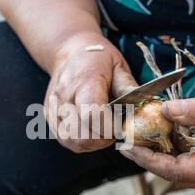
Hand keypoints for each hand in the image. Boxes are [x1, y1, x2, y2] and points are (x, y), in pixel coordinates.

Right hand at [44, 32, 137, 152]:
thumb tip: (144, 106)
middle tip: (113, 129)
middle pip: (82, 134)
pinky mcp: (49, 117)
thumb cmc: (97, 57)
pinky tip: (91, 130)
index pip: (92, 115)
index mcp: (83, 81)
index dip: (110, 128)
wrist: (69, 52)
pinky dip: (81, 141)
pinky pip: (65, 140)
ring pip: (72, 141)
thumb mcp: (117, 65)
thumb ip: (128, 87)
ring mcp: (53, 109)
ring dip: (91, 143)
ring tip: (102, 130)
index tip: (121, 126)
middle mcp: (63, 97)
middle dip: (103, 139)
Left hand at [121, 87, 194, 188]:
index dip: (149, 161)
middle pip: (175, 174)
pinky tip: (163, 138)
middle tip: (127, 143)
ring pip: (182, 171)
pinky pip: (191, 164)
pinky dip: (174, 153)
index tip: (128, 148)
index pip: (177, 171)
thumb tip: (165, 111)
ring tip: (138, 140)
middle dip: (149, 160)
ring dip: (159, 157)